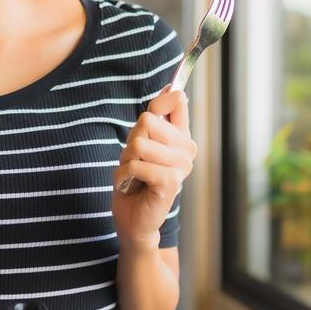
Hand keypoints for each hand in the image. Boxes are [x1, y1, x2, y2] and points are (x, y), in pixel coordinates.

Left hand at [111, 87, 195, 249]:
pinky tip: (130, 186)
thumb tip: (172, 89)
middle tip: (135, 162)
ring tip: (133, 175)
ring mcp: (182, 166)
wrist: (134, 220)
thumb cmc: (135, 181)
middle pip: (148, 121)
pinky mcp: (170, 181)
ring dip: (126, 161)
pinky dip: (123, 176)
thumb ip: (155, 119)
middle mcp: (187, 150)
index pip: (176, 100)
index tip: (148, 124)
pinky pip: (136, 164)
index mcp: (182, 137)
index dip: (158, 103)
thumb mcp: (141, 144)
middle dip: (131, 142)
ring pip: (140, 144)